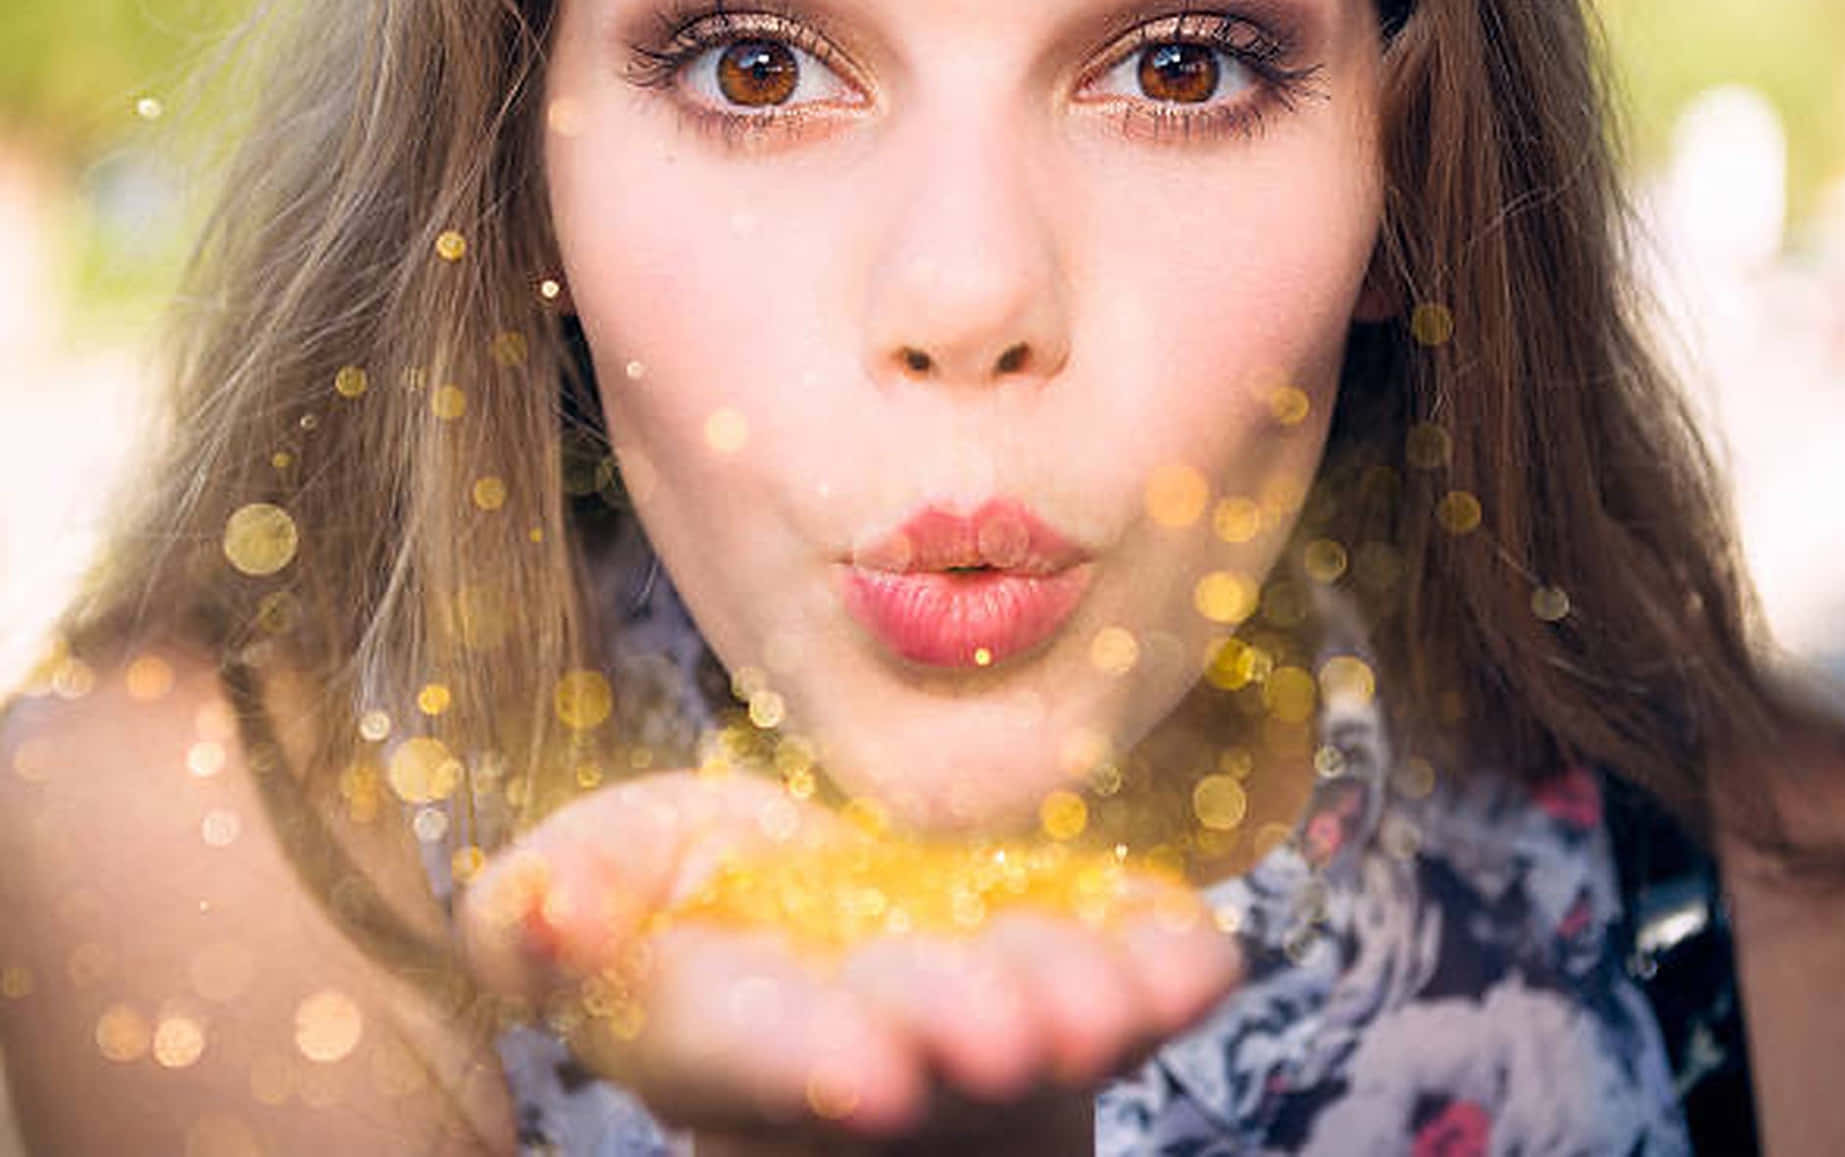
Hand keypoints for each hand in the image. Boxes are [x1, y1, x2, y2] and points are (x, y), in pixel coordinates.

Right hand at [459, 771, 1241, 1152]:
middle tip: (1003, 1035)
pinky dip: (1169, 971)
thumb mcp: (599, 874)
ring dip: (1075, 1016)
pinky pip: (1137, 979)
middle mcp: (874, 1046)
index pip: (756, 1056)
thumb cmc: (699, 894)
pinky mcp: (1084, 971)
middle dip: (958, 1035)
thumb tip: (540, 916)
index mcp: (729, 1031)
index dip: (808, 1065)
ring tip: (1099, 1004)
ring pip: (1038, 1027)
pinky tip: (1198, 959)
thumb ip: (546, 907)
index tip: (866, 1075)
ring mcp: (991, 1018)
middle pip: (915, 1046)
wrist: (841, 915)